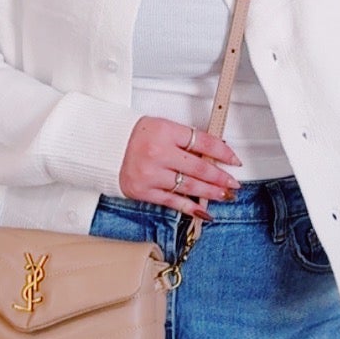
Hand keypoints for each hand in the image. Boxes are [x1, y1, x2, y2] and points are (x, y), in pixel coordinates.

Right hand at [118, 117, 241, 216]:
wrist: (106, 147)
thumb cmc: (136, 137)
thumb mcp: (163, 127)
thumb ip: (187, 139)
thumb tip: (215, 153)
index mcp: (164, 131)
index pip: (203, 142)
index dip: (223, 153)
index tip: (234, 161)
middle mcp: (157, 153)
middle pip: (199, 167)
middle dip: (221, 178)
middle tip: (233, 183)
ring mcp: (150, 174)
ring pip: (189, 186)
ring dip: (210, 193)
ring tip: (224, 195)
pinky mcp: (144, 191)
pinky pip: (173, 201)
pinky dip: (190, 208)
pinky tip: (204, 211)